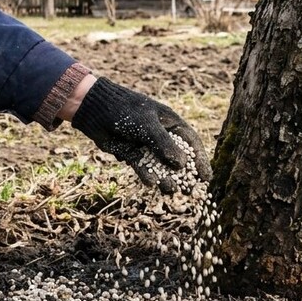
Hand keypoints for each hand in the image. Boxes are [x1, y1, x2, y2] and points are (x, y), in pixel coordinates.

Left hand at [71, 77, 208, 192]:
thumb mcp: (147, 125)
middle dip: (184, 176)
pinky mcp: (132, 154)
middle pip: (178, 159)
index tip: (206, 178)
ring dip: (165, 179)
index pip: (191, 143)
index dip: (200, 160)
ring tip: (169, 190)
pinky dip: (147, 175)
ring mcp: (147, 146)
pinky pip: (143, 167)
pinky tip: (150, 183)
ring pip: (160, 166)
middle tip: (189, 191)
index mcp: (171, 123)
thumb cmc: (125, 110)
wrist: (95, 109)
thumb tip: (181, 165)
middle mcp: (162, 136)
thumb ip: (163, 144)